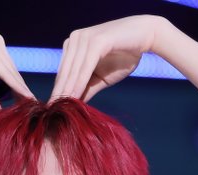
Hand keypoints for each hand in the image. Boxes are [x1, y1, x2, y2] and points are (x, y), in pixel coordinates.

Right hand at [0, 24, 35, 110]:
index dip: (19, 89)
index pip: (9, 72)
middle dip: (22, 92)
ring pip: (11, 73)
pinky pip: (4, 71)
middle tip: (34, 109)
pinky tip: (23, 96)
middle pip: (13, 73)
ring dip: (21, 91)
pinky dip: (14, 84)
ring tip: (31, 107)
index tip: (29, 105)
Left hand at [49, 15, 165, 102]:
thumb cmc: (123, 56)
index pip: (63, 73)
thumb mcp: (100, 77)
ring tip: (60, 109)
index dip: (57, 93)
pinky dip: (79, 82)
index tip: (51, 111)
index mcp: (73, 45)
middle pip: (65, 72)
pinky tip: (74, 97)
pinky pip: (85, 66)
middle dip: (59, 94)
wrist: (145, 37)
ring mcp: (84, 38)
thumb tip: (72, 106)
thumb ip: (86, 88)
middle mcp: (75, 39)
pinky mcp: (96, 41)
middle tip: (51, 114)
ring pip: (73, 70)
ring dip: (66, 91)